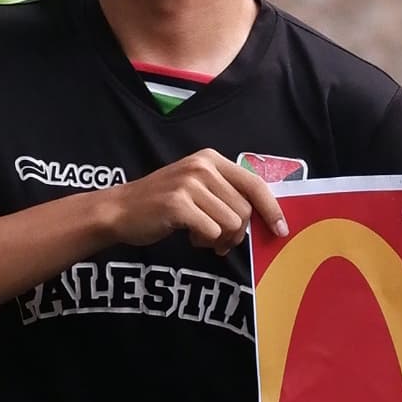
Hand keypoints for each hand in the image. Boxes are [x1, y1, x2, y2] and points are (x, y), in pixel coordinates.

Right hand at [110, 151, 284, 252]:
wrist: (120, 210)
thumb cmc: (162, 205)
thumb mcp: (197, 188)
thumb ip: (226, 196)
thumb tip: (261, 218)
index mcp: (211, 160)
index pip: (254, 184)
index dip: (272, 209)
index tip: (281, 230)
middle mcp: (202, 167)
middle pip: (244, 211)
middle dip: (237, 234)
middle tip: (219, 241)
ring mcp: (189, 184)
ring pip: (231, 224)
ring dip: (220, 239)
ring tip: (201, 236)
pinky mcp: (178, 205)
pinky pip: (212, 232)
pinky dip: (205, 242)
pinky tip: (190, 237)